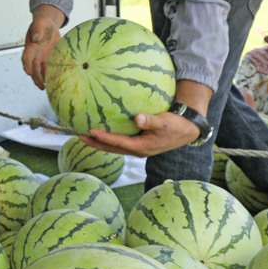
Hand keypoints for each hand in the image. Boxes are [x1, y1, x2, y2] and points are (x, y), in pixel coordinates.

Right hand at [22, 6, 64, 88]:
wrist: (48, 24)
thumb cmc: (42, 23)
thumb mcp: (40, 23)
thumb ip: (37, 30)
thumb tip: (36, 38)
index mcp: (30, 47)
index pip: (26, 58)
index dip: (26, 65)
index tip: (28, 72)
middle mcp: (35, 55)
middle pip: (34, 69)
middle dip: (37, 78)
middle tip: (41, 86)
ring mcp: (43, 58)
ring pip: (42, 71)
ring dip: (45, 79)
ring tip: (51, 87)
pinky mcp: (51, 59)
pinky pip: (51, 68)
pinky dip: (54, 74)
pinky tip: (59, 80)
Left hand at [82, 111, 200, 156]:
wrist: (187, 131)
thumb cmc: (176, 126)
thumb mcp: (165, 123)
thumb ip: (151, 121)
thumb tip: (136, 118)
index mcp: (142, 147)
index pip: (118, 143)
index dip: (104, 138)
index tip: (91, 131)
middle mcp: (137, 150)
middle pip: (112, 149)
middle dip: (96, 143)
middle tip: (79, 136)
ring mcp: (138, 147)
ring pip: (115, 147)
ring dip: (100, 142)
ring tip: (86, 135)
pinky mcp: (139, 143)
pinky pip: (120, 142)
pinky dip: (110, 138)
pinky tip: (103, 130)